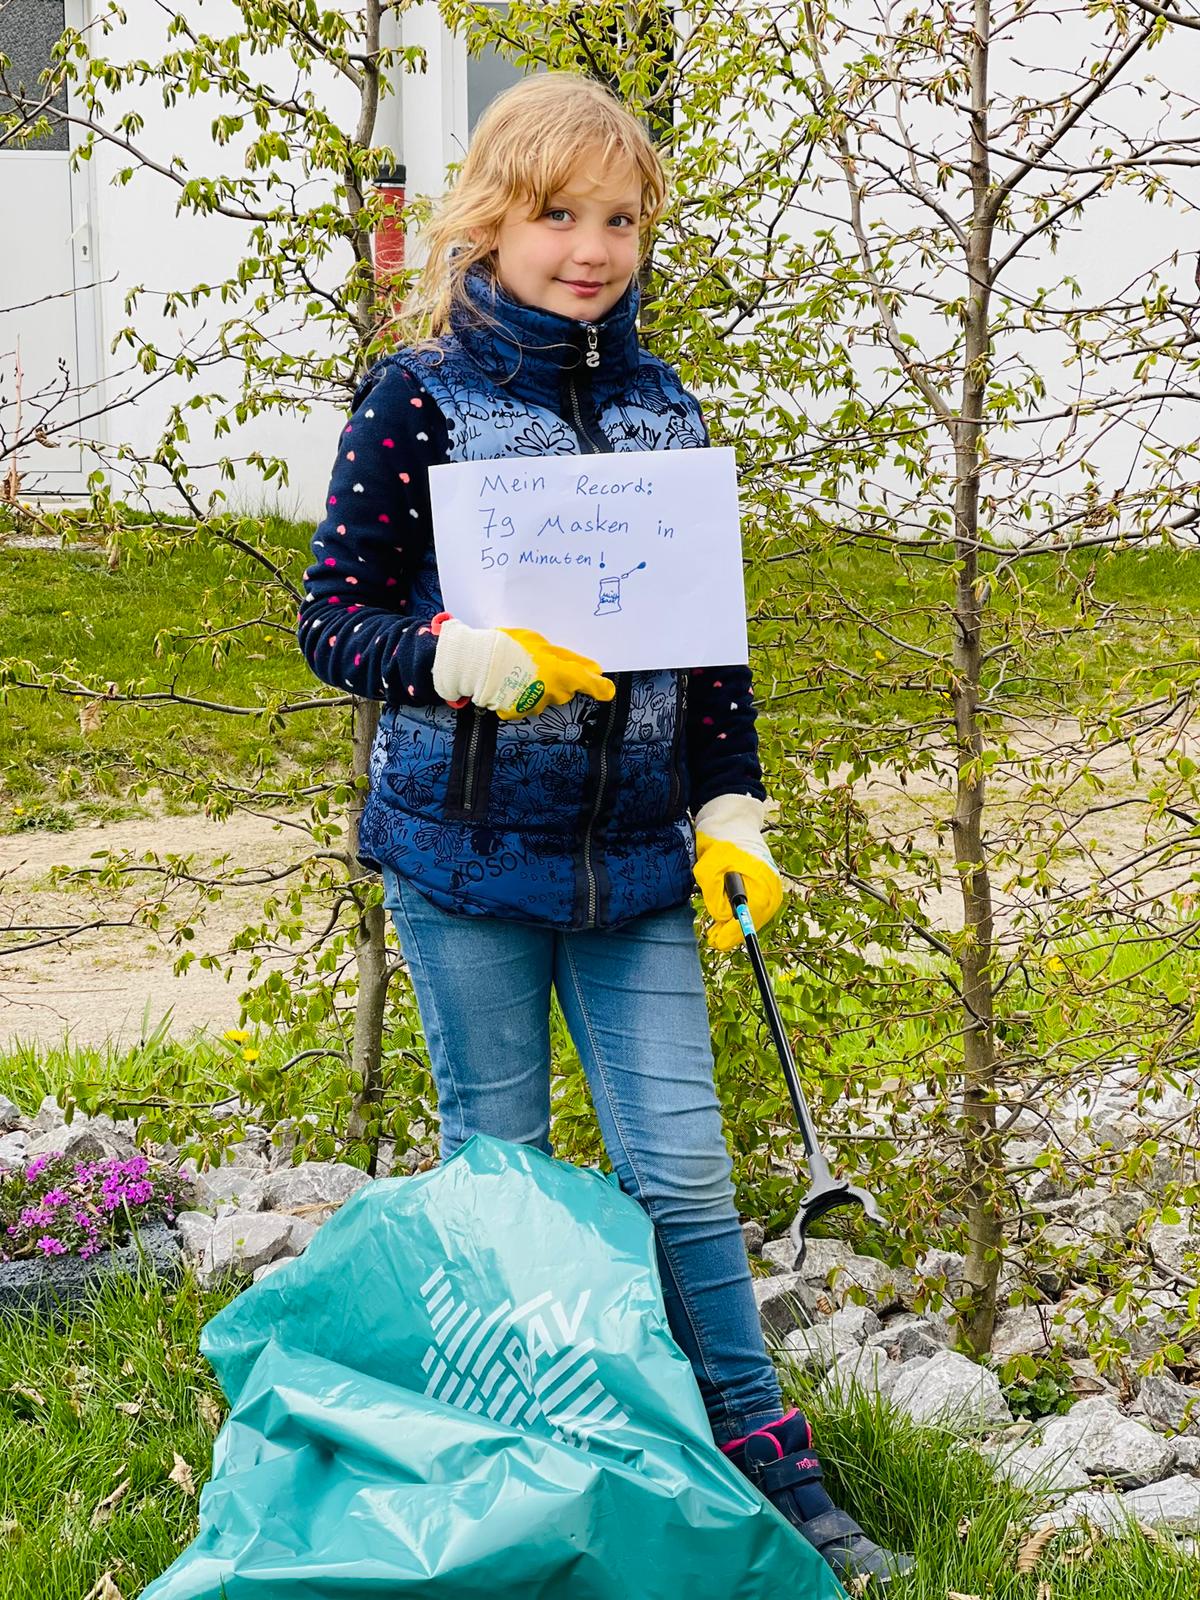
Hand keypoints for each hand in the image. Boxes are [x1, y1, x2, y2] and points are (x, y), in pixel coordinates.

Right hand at [431, 616, 613, 718]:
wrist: (475, 663)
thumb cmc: (508, 646)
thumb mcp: (539, 642)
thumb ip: (566, 657)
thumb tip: (590, 668)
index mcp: (560, 674)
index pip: (588, 684)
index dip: (600, 687)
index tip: (606, 689)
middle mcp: (551, 693)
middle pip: (564, 690)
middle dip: (558, 681)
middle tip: (538, 665)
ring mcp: (533, 705)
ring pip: (544, 698)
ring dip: (538, 687)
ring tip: (518, 671)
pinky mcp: (516, 713)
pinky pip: (525, 704)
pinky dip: (520, 695)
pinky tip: (509, 683)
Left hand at [692, 794, 782, 949]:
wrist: (735, 819)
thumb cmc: (722, 840)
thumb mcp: (709, 868)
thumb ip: (715, 895)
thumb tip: (723, 917)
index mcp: (760, 880)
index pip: (749, 916)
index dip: (732, 933)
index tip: (717, 942)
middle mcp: (771, 885)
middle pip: (755, 918)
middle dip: (734, 931)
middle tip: (713, 939)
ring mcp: (770, 884)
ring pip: (755, 913)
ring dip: (737, 922)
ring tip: (717, 931)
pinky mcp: (766, 883)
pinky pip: (756, 905)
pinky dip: (743, 913)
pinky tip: (728, 917)